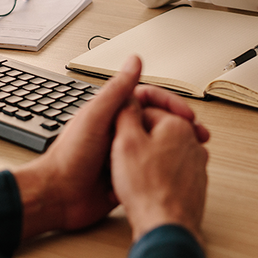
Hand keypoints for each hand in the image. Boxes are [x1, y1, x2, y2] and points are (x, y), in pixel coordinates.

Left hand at [12, 56, 208, 240]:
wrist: (58, 197)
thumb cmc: (70, 156)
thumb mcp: (97, 117)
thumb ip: (117, 90)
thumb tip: (134, 60)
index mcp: (112, 112)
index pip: (149, 98)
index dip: (170, 103)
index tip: (186, 113)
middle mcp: (119, 130)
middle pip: (157, 120)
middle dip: (180, 125)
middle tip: (199, 135)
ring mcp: (123, 152)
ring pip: (157, 144)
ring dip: (176, 146)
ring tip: (195, 153)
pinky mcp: (126, 174)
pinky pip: (150, 166)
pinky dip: (166, 166)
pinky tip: (179, 171)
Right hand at [110, 98, 209, 243]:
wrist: (165, 227)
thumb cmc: (147, 189)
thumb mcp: (126, 142)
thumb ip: (127, 114)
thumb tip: (129, 100)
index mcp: (178, 125)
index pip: (148, 109)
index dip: (126, 122)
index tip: (116, 133)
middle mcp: (192, 142)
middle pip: (155, 132)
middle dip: (136, 142)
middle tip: (120, 155)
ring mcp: (196, 165)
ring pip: (161, 153)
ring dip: (143, 161)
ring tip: (128, 175)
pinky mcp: (193, 185)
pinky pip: (168, 173)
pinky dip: (154, 177)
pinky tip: (140, 189)